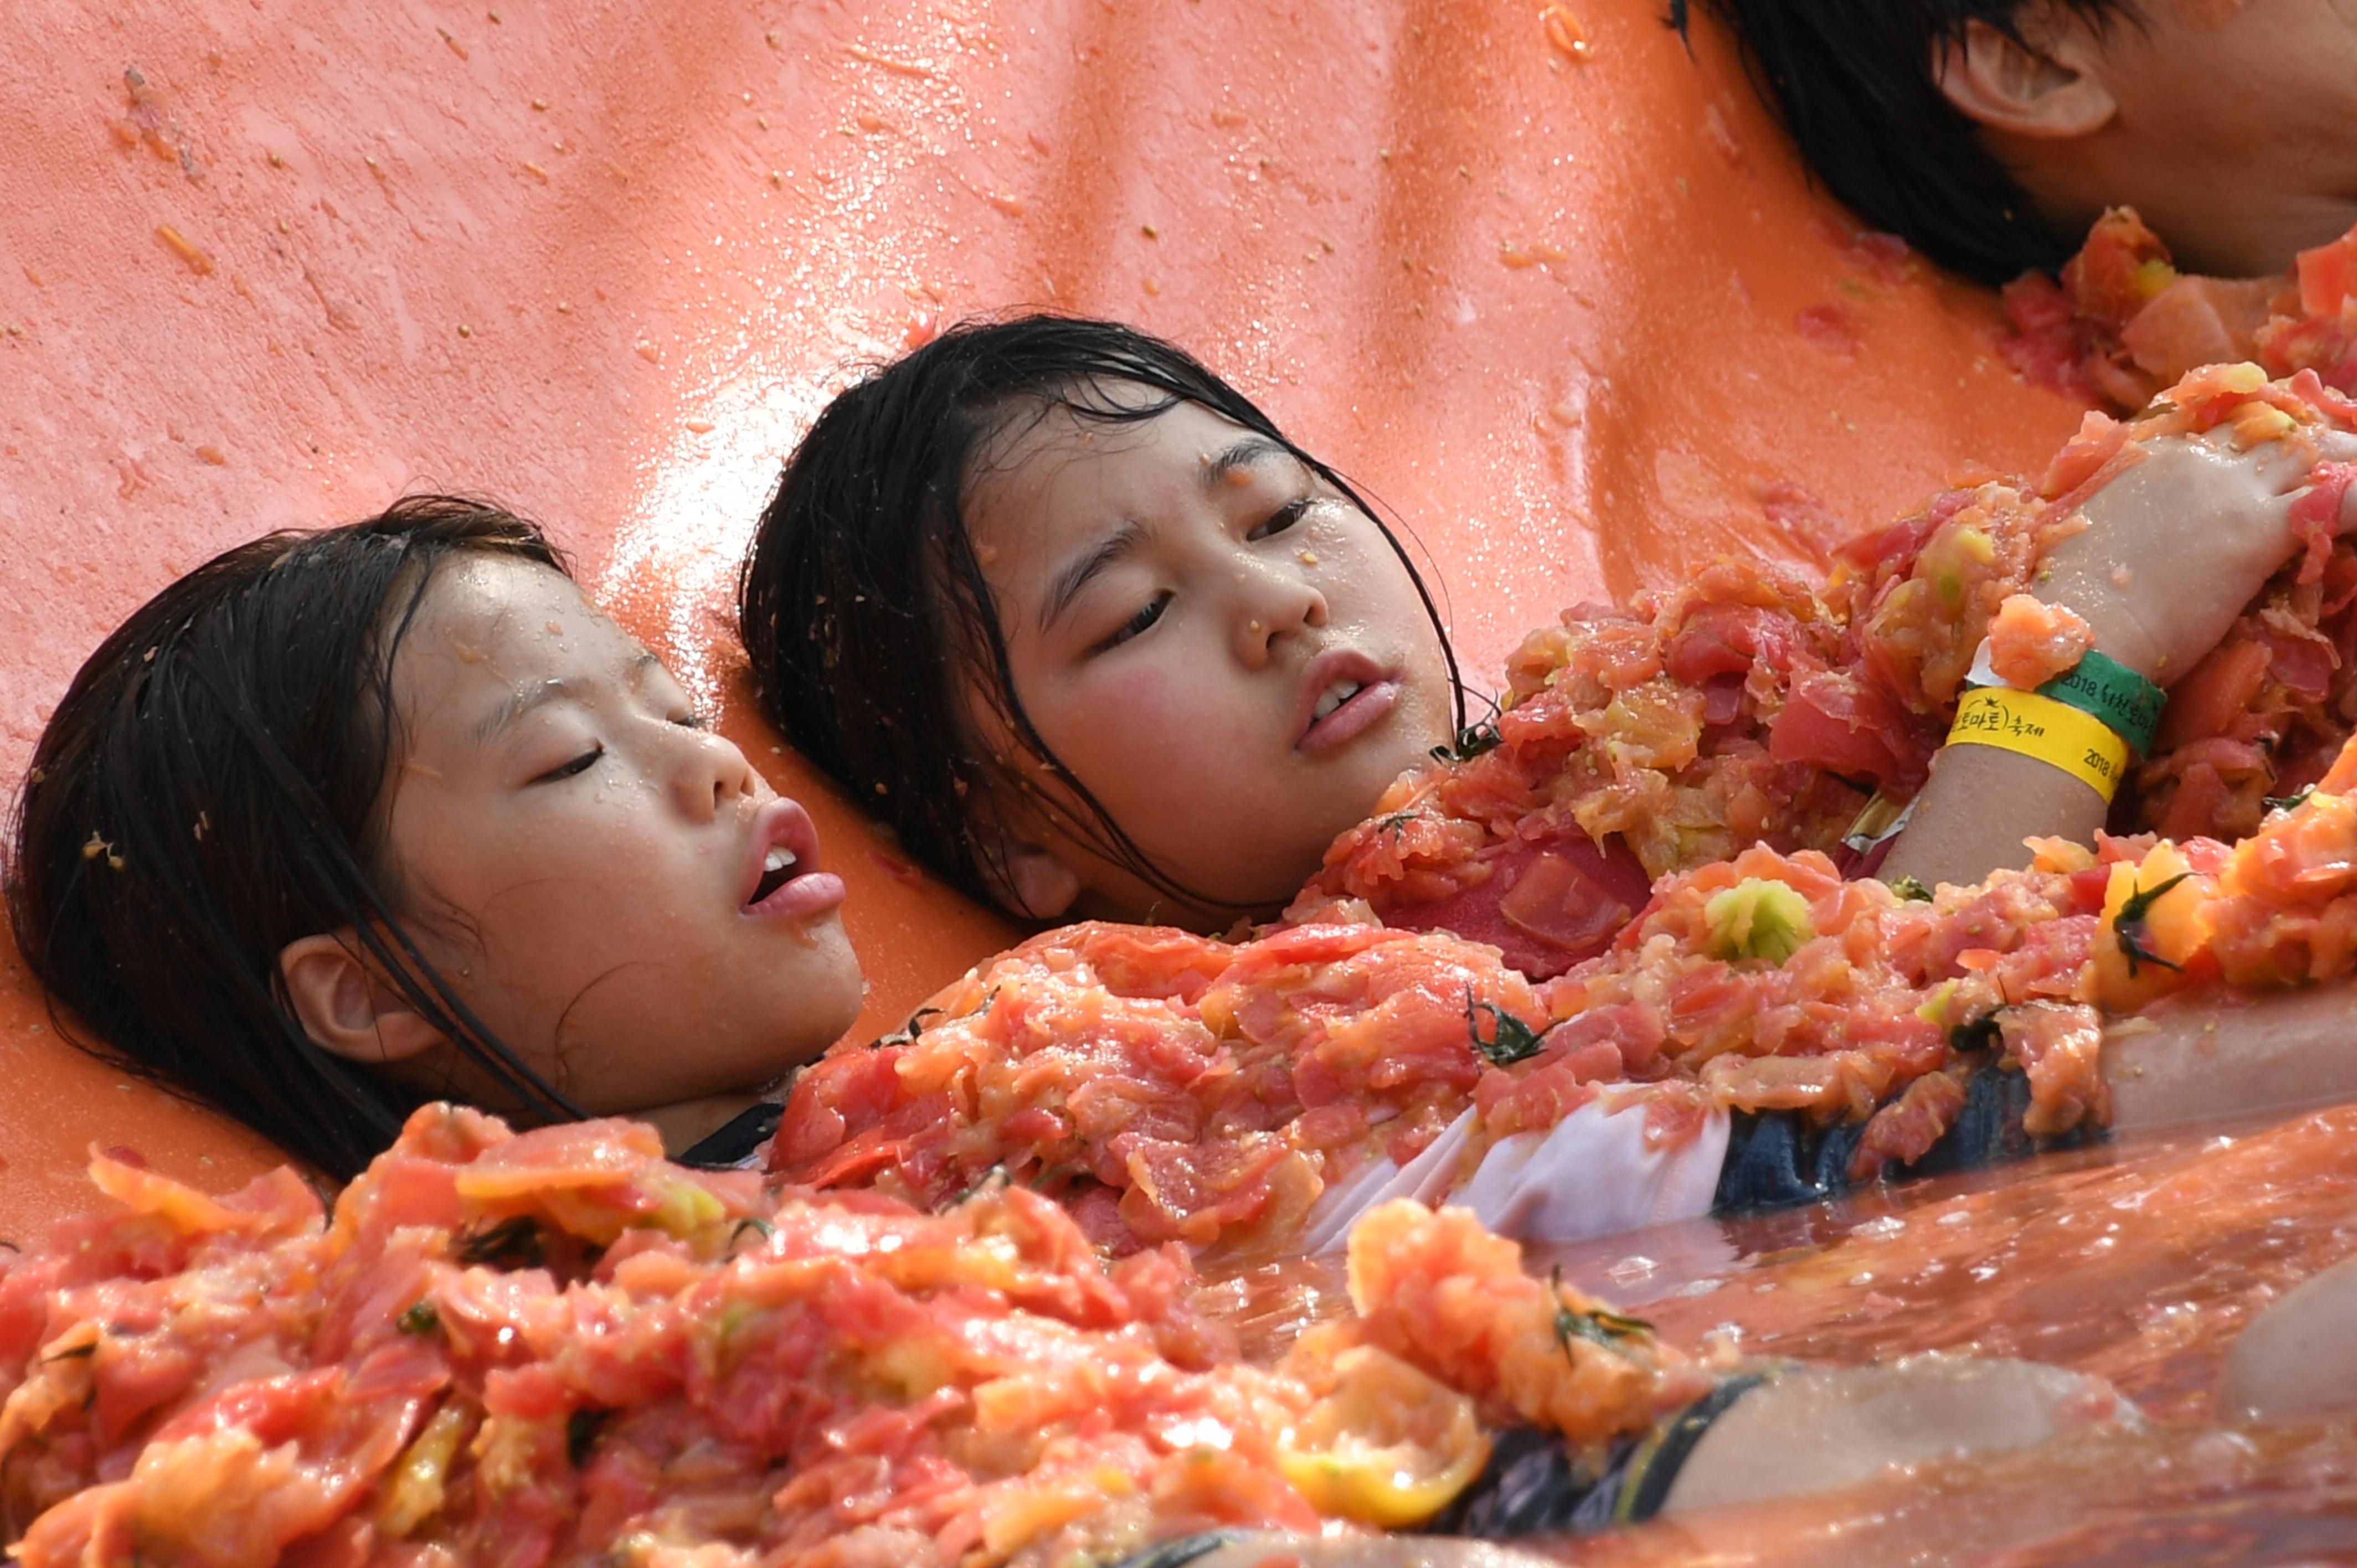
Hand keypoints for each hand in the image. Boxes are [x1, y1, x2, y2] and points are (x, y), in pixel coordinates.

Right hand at [2036, 426, 2356, 682]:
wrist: (2081, 628)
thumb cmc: (2070, 592)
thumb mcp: (2089, 525)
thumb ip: (2122, 504)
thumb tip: (2131, 517)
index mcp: (2153, 453)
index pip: (2224, 420)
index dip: (2258, 427)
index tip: (2274, 440)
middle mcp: (2199, 459)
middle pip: (2275, 429)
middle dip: (2308, 440)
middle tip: (2332, 460)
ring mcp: (2233, 492)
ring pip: (2313, 455)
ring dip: (2342, 464)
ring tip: (2353, 476)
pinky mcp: (2261, 532)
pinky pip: (2340, 503)